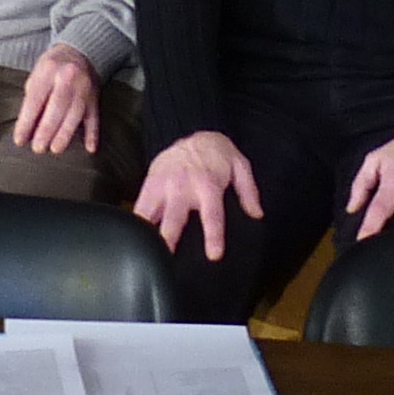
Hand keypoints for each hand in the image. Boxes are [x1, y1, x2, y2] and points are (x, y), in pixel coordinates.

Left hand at [13, 43, 101, 157]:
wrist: (80, 51)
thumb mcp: (37, 74)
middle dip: (46, 131)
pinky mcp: (95, 98)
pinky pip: (94, 117)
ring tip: (55, 149)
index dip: (26, 122)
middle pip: (56, 108)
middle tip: (38, 148)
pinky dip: (92, 134)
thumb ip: (32, 98)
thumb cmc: (52, 67)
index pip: (35, 100)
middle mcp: (68, 78)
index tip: (19, 140)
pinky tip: (90, 148)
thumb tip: (27, 128)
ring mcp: (84, 88)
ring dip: (65, 134)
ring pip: (75, 115)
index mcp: (48, 71)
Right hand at [132, 130, 261, 259]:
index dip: (213, 236)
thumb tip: (257, 214)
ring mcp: (162, 187)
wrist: (190, 131)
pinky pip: (139, 209)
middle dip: (168, 241)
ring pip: (150, 215)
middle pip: (174, 220)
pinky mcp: (148, 185)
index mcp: (208, 185)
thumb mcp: (239, 166)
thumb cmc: (216, 154)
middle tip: (166, 262)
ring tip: (146, 257)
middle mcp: (182, 187)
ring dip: (148, 236)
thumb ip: (248, 191)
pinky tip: (137, 241)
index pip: (212, 215)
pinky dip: (137, 225)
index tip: (214, 255)